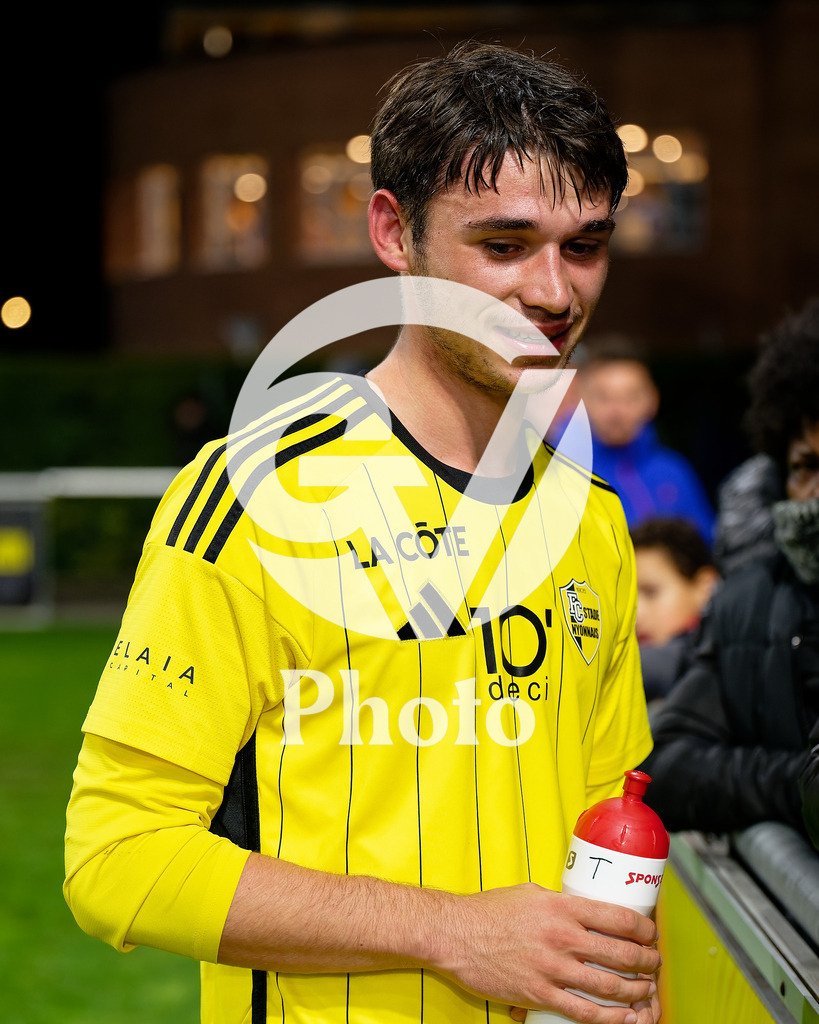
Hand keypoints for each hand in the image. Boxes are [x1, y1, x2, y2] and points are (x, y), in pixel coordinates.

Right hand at [433, 884, 660, 1022]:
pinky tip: (624, 1017)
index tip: (650, 933)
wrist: (457, 933)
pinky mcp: (539, 993)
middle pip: (620, 953)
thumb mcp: (531, 893)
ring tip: (645, 990)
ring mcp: (552, 968)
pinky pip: (584, 1012)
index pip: (618, 917)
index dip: (643, 929)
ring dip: (634, 990)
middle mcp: (562, 937)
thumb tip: (584, 912)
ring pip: (608, 985)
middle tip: (653, 963)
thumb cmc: (490, 910)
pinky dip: (610, 1018)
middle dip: (646, 961)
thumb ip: (560, 904)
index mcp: (562, 908)